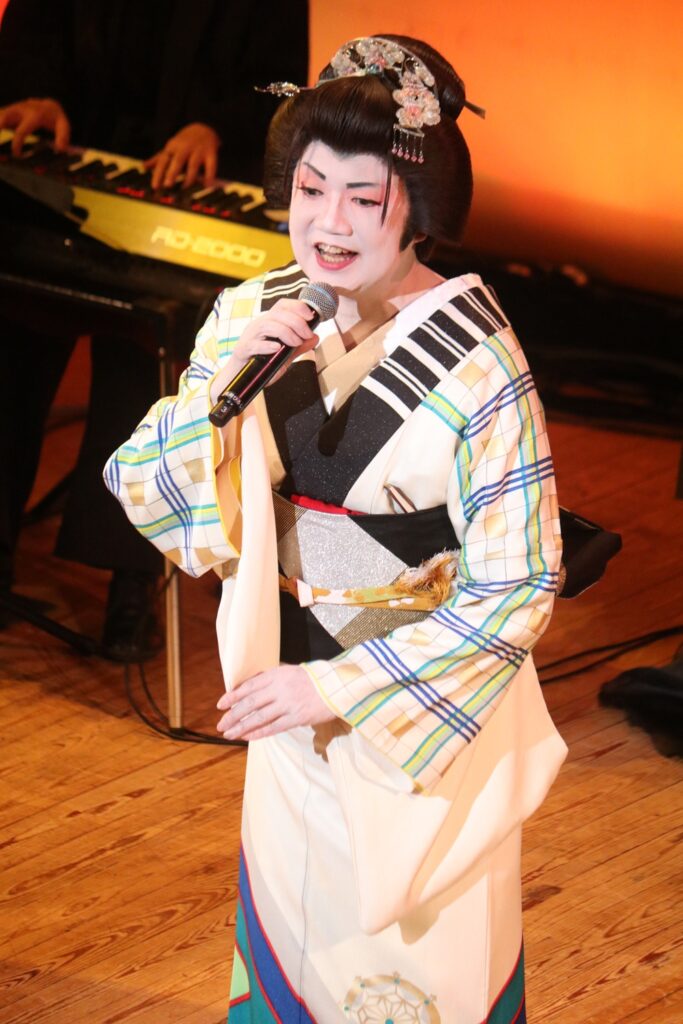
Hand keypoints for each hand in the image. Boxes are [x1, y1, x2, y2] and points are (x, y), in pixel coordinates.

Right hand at [0, 98, 70, 155]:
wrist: (47, 104)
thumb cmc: (54, 117)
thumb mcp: (62, 125)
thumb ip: (63, 136)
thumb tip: (61, 149)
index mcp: (33, 114)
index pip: (22, 130)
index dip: (18, 143)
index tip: (16, 155)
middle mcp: (19, 110)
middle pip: (3, 116)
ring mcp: (11, 110)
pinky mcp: (6, 113)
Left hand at [146, 122, 220, 189]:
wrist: (204, 127)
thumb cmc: (184, 141)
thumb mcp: (170, 147)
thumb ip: (158, 159)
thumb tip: (144, 167)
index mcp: (173, 147)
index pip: (163, 160)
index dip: (158, 173)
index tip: (155, 185)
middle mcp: (185, 148)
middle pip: (177, 160)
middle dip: (172, 172)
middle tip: (168, 185)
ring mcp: (198, 150)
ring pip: (193, 164)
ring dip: (189, 177)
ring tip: (185, 188)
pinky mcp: (211, 153)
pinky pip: (211, 165)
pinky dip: (209, 176)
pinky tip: (207, 185)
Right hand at [210, 298, 318, 403]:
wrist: (242, 378)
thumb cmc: (262, 363)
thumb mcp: (285, 354)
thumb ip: (299, 346)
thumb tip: (316, 337)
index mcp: (269, 322)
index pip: (282, 305)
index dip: (297, 306)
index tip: (311, 316)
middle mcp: (259, 325)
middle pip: (278, 313)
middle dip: (297, 322)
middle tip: (307, 334)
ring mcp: (250, 336)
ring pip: (267, 325)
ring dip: (286, 332)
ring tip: (296, 343)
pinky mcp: (243, 350)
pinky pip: (254, 344)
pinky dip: (267, 345)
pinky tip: (278, 349)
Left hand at [216, 665, 335, 740]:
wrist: (337, 686)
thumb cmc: (314, 679)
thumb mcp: (291, 671)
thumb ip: (272, 679)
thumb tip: (250, 688)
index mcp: (277, 675)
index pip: (248, 686)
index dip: (232, 696)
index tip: (220, 705)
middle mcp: (280, 689)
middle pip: (250, 703)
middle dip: (233, 715)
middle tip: (220, 724)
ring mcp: (288, 704)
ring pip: (258, 717)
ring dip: (241, 727)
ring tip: (229, 734)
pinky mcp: (297, 718)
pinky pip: (273, 727)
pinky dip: (259, 733)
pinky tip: (248, 737)